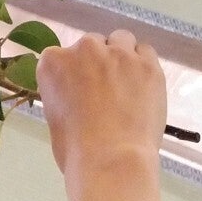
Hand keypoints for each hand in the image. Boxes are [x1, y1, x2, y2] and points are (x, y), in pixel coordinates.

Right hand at [37, 30, 166, 200]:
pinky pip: (146, 52)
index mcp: (54, 64)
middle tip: (103, 90)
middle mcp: (84, 49)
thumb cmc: (75, 150)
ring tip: (126, 82)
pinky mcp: (147, 64)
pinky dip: (143, 64)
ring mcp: (118, 54)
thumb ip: (65, 95)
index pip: (60, 56)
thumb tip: (80, 97)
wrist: (111, 160)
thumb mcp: (55, 117)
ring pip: (121, 40)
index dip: (72, 73)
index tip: (78, 90)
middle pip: (91, 44)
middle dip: (96, 63)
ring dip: (121, 55)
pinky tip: (143, 84)